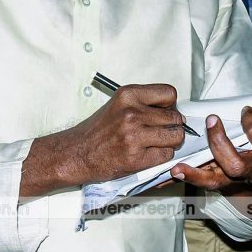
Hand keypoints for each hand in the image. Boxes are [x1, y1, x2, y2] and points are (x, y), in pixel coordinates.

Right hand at [20, 84, 184, 197]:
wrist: (76, 153)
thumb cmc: (98, 130)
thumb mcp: (119, 104)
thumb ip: (144, 103)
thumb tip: (173, 109)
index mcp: (128, 95)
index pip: (169, 93)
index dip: (171, 105)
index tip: (166, 112)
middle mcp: (132, 113)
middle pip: (175, 117)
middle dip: (174, 125)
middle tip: (163, 130)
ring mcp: (134, 136)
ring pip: (175, 136)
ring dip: (171, 141)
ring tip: (158, 142)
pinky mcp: (135, 158)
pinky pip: (166, 155)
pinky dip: (162, 156)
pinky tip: (150, 153)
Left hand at [171, 92, 251, 189]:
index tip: (246, 109)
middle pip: (236, 165)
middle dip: (220, 143)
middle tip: (212, 120)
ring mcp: (235, 179)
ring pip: (215, 181)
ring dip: (195, 174)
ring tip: (178, 167)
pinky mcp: (221, 180)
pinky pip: (203, 182)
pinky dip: (189, 177)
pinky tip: (175, 171)